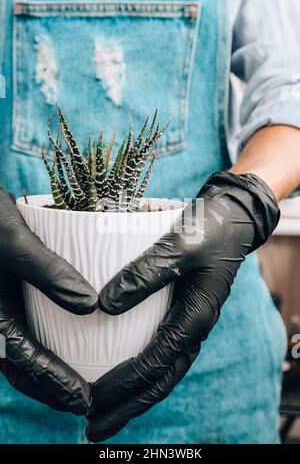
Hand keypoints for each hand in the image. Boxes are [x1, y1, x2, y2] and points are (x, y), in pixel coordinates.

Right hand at [0, 189, 98, 414]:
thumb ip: (48, 272)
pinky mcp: (6, 300)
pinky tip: (69, 344)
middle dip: (53, 388)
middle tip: (88, 402)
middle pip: (22, 366)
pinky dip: (45, 346)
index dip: (55, 383)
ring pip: (22, 352)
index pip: (25, 358)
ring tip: (80, 384)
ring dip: (49, 372)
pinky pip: (24, 331)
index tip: (85, 399)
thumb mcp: (14, 241)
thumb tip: (91, 306)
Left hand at [86, 171, 279, 441]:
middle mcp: (192, 329)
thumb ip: (144, 273)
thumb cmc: (209, 229)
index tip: (91, 399)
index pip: (155, 365)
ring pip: (161, 373)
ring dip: (133, 396)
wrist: (230, 218)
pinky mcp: (180, 314)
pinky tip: (118, 373)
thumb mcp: (180, 245)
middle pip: (159, 382)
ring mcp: (188, 324)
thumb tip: (103, 305)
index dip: (122, 386)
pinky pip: (160, 353)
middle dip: (127, 407)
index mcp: (195, 317)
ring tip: (102, 412)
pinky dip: (140, 372)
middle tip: (92, 426)